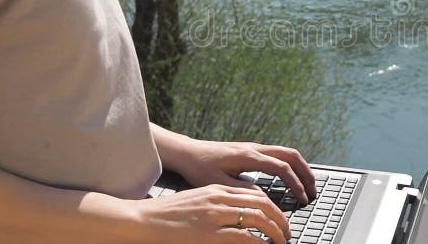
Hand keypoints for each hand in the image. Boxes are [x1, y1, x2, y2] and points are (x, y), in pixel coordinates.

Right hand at [134, 184, 290, 243]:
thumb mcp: (196, 202)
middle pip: (262, 204)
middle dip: (280, 219)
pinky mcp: (208, 233)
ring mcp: (214, 215)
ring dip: (275, 231)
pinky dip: (259, 242)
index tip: (280, 220)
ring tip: (281, 242)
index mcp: (217, 189)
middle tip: (287, 233)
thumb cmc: (166, 215)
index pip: (256, 194)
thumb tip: (239, 219)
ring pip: (258, 218)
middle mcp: (218, 198)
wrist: (141, 220)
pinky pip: (243, 237)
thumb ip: (217, 206)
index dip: (273, 208)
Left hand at [179, 141, 316, 203]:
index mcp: (248, 156)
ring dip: (301, 168)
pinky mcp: (253, 150)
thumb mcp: (218, 183)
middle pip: (291, 155)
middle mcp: (255, 148)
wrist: (189, 152)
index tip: (302, 199)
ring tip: (308, 185)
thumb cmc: (200, 168)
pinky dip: (292, 164)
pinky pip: (279, 154)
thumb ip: (242, 190)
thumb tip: (264, 198)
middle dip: (306, 173)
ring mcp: (255, 147)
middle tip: (313, 192)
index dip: (295, 184)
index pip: (281, 168)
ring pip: (287, 152)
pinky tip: (292, 177)